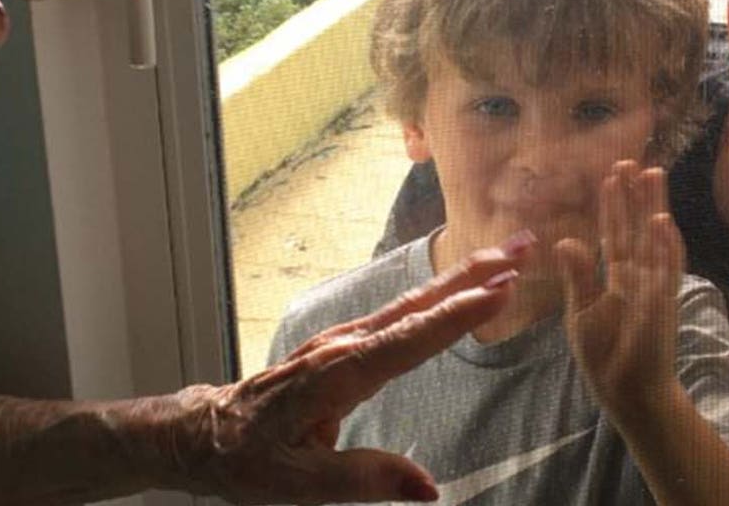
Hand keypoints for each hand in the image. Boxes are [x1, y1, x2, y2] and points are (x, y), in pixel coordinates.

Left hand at [153, 238, 530, 503]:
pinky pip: (401, 311)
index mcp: (335, 374)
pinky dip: (439, 292)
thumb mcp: (300, 485)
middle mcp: (342, 345)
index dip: (455, 316)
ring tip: (511, 254)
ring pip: (412, 301)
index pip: (407, 340)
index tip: (501, 291)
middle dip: (474, 273)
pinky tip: (460, 284)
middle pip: (418, 304)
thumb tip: (429, 488)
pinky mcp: (345, 344)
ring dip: (463, 276)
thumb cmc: (247, 461)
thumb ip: (366, 480)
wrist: (203, 434)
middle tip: (525, 247)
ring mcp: (343, 339)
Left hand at [556, 161, 683, 415]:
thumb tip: (566, 240)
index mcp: (616, 278)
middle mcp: (638, 276)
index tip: (611, 175)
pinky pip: (665, 269)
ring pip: (654, 238)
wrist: (628, 391)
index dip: (613, 205)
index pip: (614, 233)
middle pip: (636, 227)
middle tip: (633, 160)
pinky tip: (661, 219)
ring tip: (652, 174)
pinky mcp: (663, 303)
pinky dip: (666, 245)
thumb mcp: (581, 313)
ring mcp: (653, 287)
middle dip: (635, 195)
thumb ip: (578, 277)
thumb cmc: (605, 356)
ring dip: (654, 207)